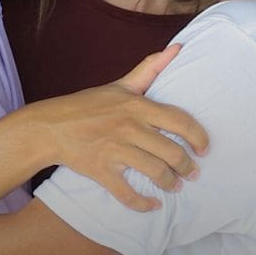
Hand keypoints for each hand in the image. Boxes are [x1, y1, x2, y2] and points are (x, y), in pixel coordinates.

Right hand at [28, 45, 208, 211]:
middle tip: (192, 173)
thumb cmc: (87, 105)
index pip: (180, 121)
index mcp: (137, 106)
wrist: (50, 127)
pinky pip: (127, 193)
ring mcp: (115, 150)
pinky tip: (152, 206)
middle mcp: (129, 127)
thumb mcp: (119, 85)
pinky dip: (143, 204)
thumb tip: (177, 48)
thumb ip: (149, 69)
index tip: (205, 148)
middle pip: (172, 152)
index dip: (199, 137)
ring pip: (155, 172)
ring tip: (176, 186)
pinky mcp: (101, 170)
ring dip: (171, 183)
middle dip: (187, 166)